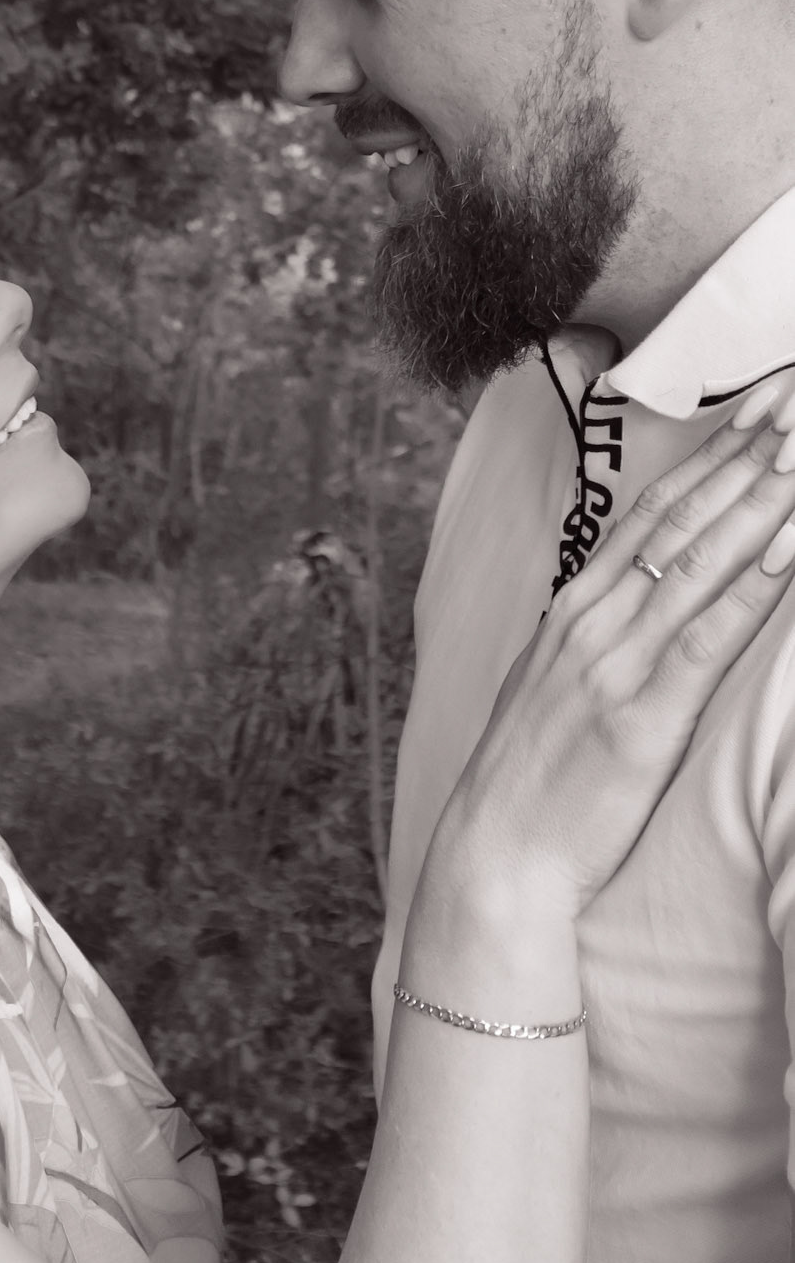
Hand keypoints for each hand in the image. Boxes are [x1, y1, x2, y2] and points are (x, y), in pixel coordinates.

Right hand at [427, 378, 794, 926]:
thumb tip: (647, 602)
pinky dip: (755, 587)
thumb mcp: (557, 685)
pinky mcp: (645, 715)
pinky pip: (712, 637)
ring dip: (765, 498)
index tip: (764, 408)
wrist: (496, 854)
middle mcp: (596, 618)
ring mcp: (617, 661)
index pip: (660, 512)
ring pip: (705, 560)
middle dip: (751, 452)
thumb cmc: (533, 779)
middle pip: (688, 517)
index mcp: (578, 607)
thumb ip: (602, 635)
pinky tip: (790, 547)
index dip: (717, 455)